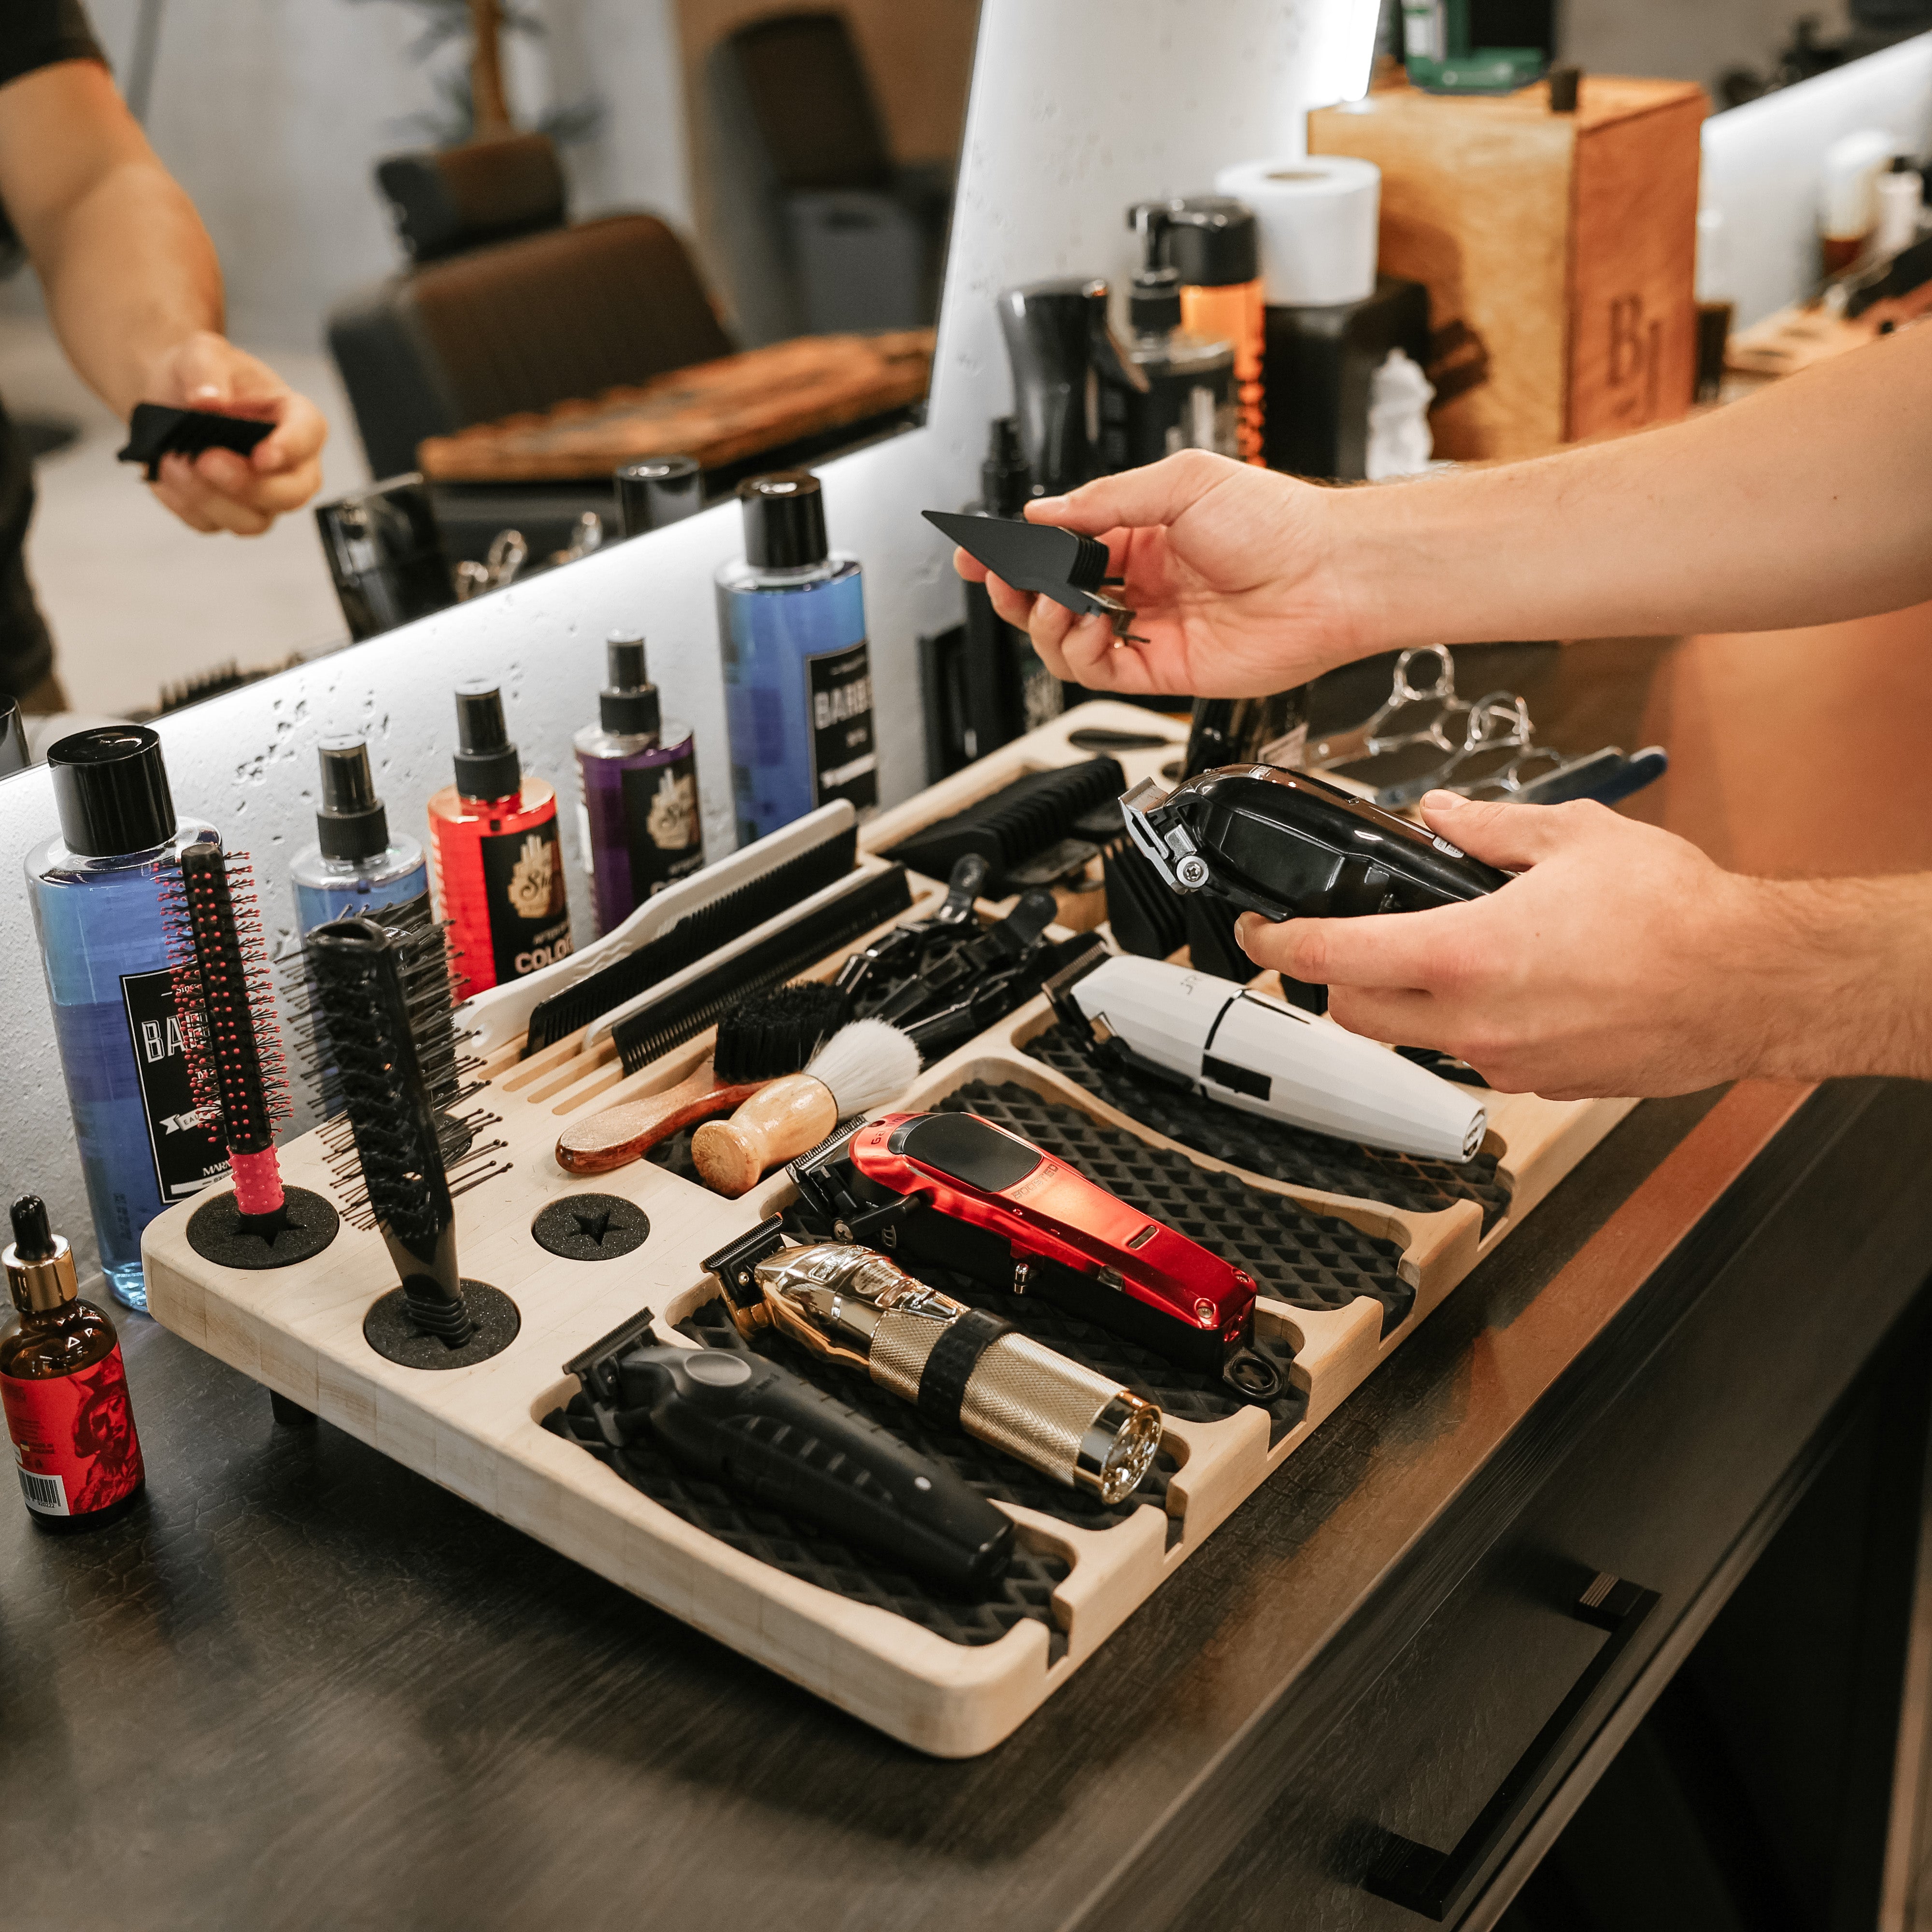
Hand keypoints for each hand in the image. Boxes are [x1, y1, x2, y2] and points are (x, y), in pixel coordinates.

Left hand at [142, 331, 325, 534]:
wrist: (172, 396)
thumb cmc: (202, 375)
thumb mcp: (201, 352)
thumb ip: (206, 369)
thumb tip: (208, 402)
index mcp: (294, 419)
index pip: (309, 435)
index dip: (291, 449)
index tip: (262, 455)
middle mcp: (288, 465)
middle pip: (292, 494)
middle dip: (248, 486)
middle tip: (205, 460)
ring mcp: (262, 496)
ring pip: (253, 521)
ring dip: (209, 498)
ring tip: (171, 461)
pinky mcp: (229, 513)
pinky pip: (212, 524)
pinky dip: (183, 503)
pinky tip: (164, 474)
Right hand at [952, 451, 1363, 696]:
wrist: (1329, 575)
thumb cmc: (1279, 522)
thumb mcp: (1182, 481)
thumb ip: (1105, 499)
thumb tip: (1044, 514)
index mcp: (1141, 533)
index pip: (1059, 545)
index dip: (1015, 549)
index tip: (980, 548)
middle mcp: (1141, 582)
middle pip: (1050, 596)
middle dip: (1014, 588)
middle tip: (999, 578)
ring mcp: (1150, 627)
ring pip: (1064, 640)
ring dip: (1041, 623)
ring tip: (1048, 602)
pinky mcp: (1162, 669)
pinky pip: (1098, 672)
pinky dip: (1075, 653)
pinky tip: (1081, 628)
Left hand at [1234, 793, 1771, 1099]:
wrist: (1754, 983)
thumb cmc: (1681, 916)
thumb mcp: (1572, 836)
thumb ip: (1487, 827)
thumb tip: (1440, 814)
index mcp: (1466, 953)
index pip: (1333, 958)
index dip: (1277, 946)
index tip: (1260, 935)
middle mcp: (1475, 1020)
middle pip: (1354, 1013)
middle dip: (1331, 981)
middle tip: (1336, 945)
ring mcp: (1506, 1061)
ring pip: (1413, 1039)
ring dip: (1401, 1003)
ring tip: (1435, 955)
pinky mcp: (1541, 1084)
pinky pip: (1474, 1056)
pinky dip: (1466, 1023)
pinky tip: (1504, 986)